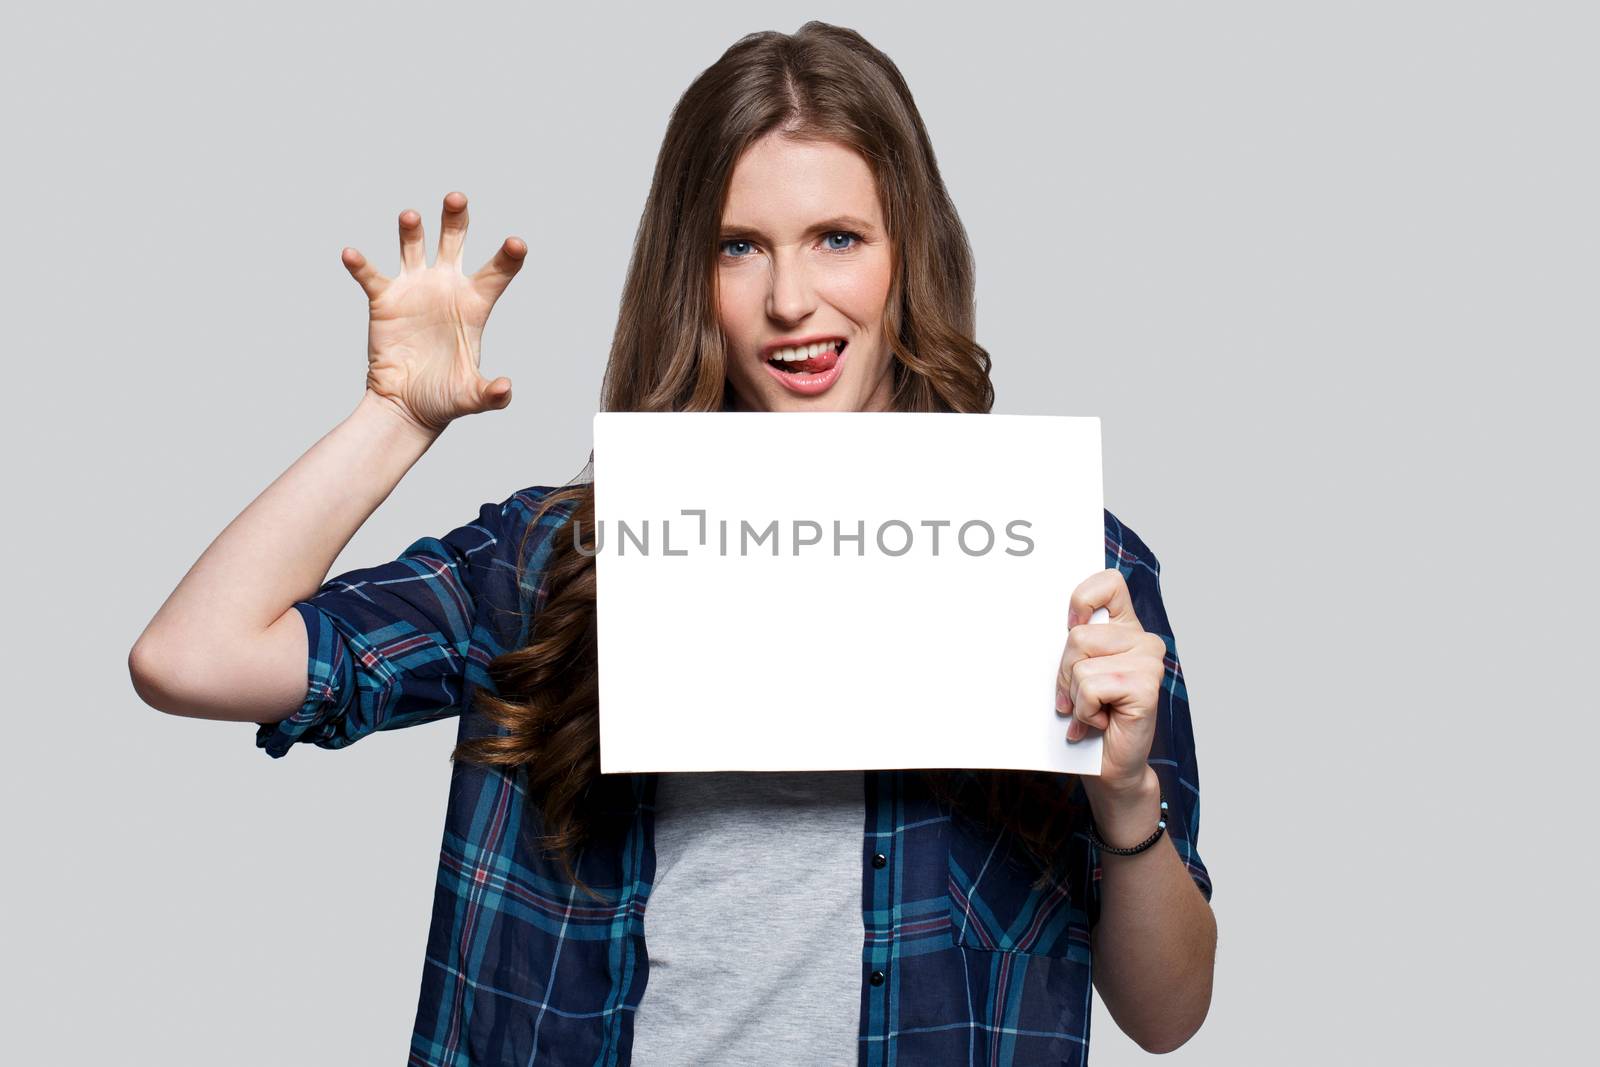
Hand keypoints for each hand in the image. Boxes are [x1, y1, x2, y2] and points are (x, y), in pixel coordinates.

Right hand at [341, 191, 525, 433]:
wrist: (406, 406)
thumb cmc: (443, 399)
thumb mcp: (470, 397)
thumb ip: (491, 394)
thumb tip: (505, 389)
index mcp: (475, 304)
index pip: (497, 272)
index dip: (508, 256)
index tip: (517, 244)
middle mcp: (446, 288)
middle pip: (455, 241)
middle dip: (456, 218)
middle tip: (456, 197)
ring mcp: (415, 289)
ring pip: (414, 247)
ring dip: (412, 230)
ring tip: (410, 216)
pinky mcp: (384, 299)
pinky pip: (371, 276)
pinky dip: (360, 265)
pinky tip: (351, 254)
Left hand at [1055, 568, 1168, 794]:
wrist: (1110, 766)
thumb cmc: (1090, 717)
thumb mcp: (1075, 672)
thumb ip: (1074, 644)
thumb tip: (1055, 625)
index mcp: (1125, 629)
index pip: (1109, 583)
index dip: (1083, 599)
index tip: (1070, 624)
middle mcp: (1143, 640)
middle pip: (1078, 634)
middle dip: (1065, 671)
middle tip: (1078, 696)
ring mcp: (1149, 661)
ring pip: (1081, 662)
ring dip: (1075, 694)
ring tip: (1092, 710)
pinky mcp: (1145, 686)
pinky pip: (1090, 686)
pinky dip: (1085, 710)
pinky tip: (1102, 721)